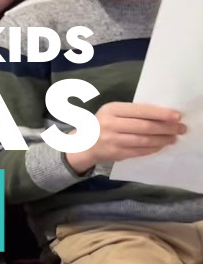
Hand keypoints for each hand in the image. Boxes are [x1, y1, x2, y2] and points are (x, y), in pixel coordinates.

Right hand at [65, 103, 185, 173]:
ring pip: (144, 140)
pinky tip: (161, 145)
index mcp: (111, 109)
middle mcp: (110, 124)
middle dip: (166, 128)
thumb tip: (163, 117)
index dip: (160, 114)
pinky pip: (139, 151)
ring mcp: (112, 140)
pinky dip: (153, 148)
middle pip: (144, 126)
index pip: (140, 111)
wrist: (83, 143)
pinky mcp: (115, 153)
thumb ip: (132, 113)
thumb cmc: (103, 124)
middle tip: (180, 129)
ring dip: (162, 140)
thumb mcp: (112, 113)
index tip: (177, 116)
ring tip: (174, 138)